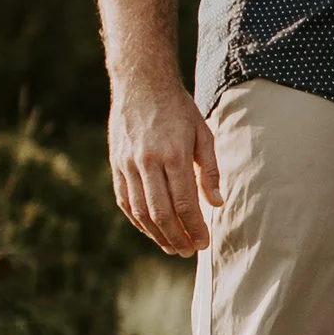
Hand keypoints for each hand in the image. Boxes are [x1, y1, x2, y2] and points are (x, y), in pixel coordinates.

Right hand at [109, 72, 220, 254]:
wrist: (141, 83)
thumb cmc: (178, 109)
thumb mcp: (202, 133)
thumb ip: (209, 170)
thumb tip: (217, 203)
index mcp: (174, 154)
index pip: (184, 203)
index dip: (194, 228)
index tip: (204, 243)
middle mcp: (148, 162)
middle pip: (161, 213)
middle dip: (176, 238)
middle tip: (189, 251)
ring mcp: (128, 164)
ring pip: (141, 211)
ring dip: (156, 235)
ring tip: (172, 247)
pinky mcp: (116, 164)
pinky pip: (125, 200)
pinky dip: (137, 220)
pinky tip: (151, 231)